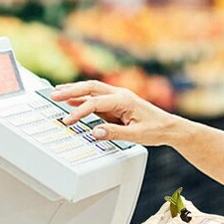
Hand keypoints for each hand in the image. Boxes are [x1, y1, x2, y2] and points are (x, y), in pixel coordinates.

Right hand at [50, 80, 178, 145]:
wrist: (169, 127)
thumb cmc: (156, 130)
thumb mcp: (136, 135)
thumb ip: (114, 133)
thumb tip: (95, 132)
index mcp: (124, 100)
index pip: (95, 103)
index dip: (79, 112)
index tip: (69, 121)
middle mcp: (120, 94)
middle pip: (90, 87)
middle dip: (71, 90)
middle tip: (53, 95)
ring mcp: (118, 97)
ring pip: (92, 89)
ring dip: (75, 90)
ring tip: (57, 93)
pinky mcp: (117, 102)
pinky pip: (96, 96)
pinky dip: (82, 97)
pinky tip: (72, 99)